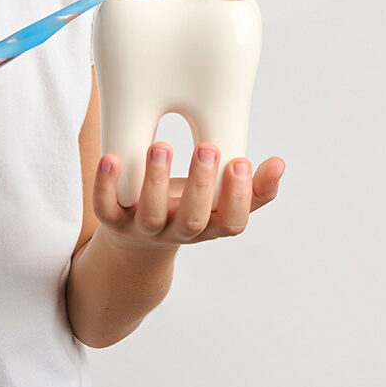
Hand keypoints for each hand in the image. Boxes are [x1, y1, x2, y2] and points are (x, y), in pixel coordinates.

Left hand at [93, 142, 284, 252]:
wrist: (137, 241)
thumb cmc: (186, 208)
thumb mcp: (219, 202)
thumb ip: (252, 188)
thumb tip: (280, 164)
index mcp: (208, 226)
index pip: (230, 223)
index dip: (237, 198)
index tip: (240, 162)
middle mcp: (176, 231)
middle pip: (192, 219)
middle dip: (200, 185)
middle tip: (206, 148)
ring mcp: (142, 229)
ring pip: (150, 213)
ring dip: (156, 180)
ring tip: (161, 145)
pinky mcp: (111, 221)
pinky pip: (105, 207)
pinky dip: (105, 184)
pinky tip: (110, 158)